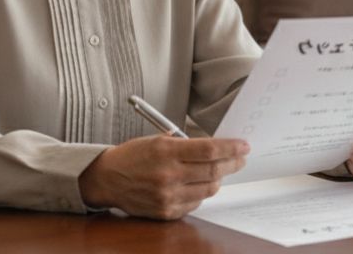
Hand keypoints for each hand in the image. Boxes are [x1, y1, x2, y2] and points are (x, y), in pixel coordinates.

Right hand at [79, 135, 248, 219]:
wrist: (108, 179)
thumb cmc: (133, 156)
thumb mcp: (158, 140)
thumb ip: (186, 144)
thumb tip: (216, 148)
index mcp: (166, 152)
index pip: (209, 150)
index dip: (231, 148)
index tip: (243, 145)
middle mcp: (168, 175)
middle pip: (213, 170)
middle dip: (232, 163)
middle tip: (240, 158)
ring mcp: (168, 196)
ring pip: (208, 189)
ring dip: (218, 179)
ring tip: (219, 170)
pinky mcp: (167, 212)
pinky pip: (196, 203)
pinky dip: (201, 192)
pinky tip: (198, 184)